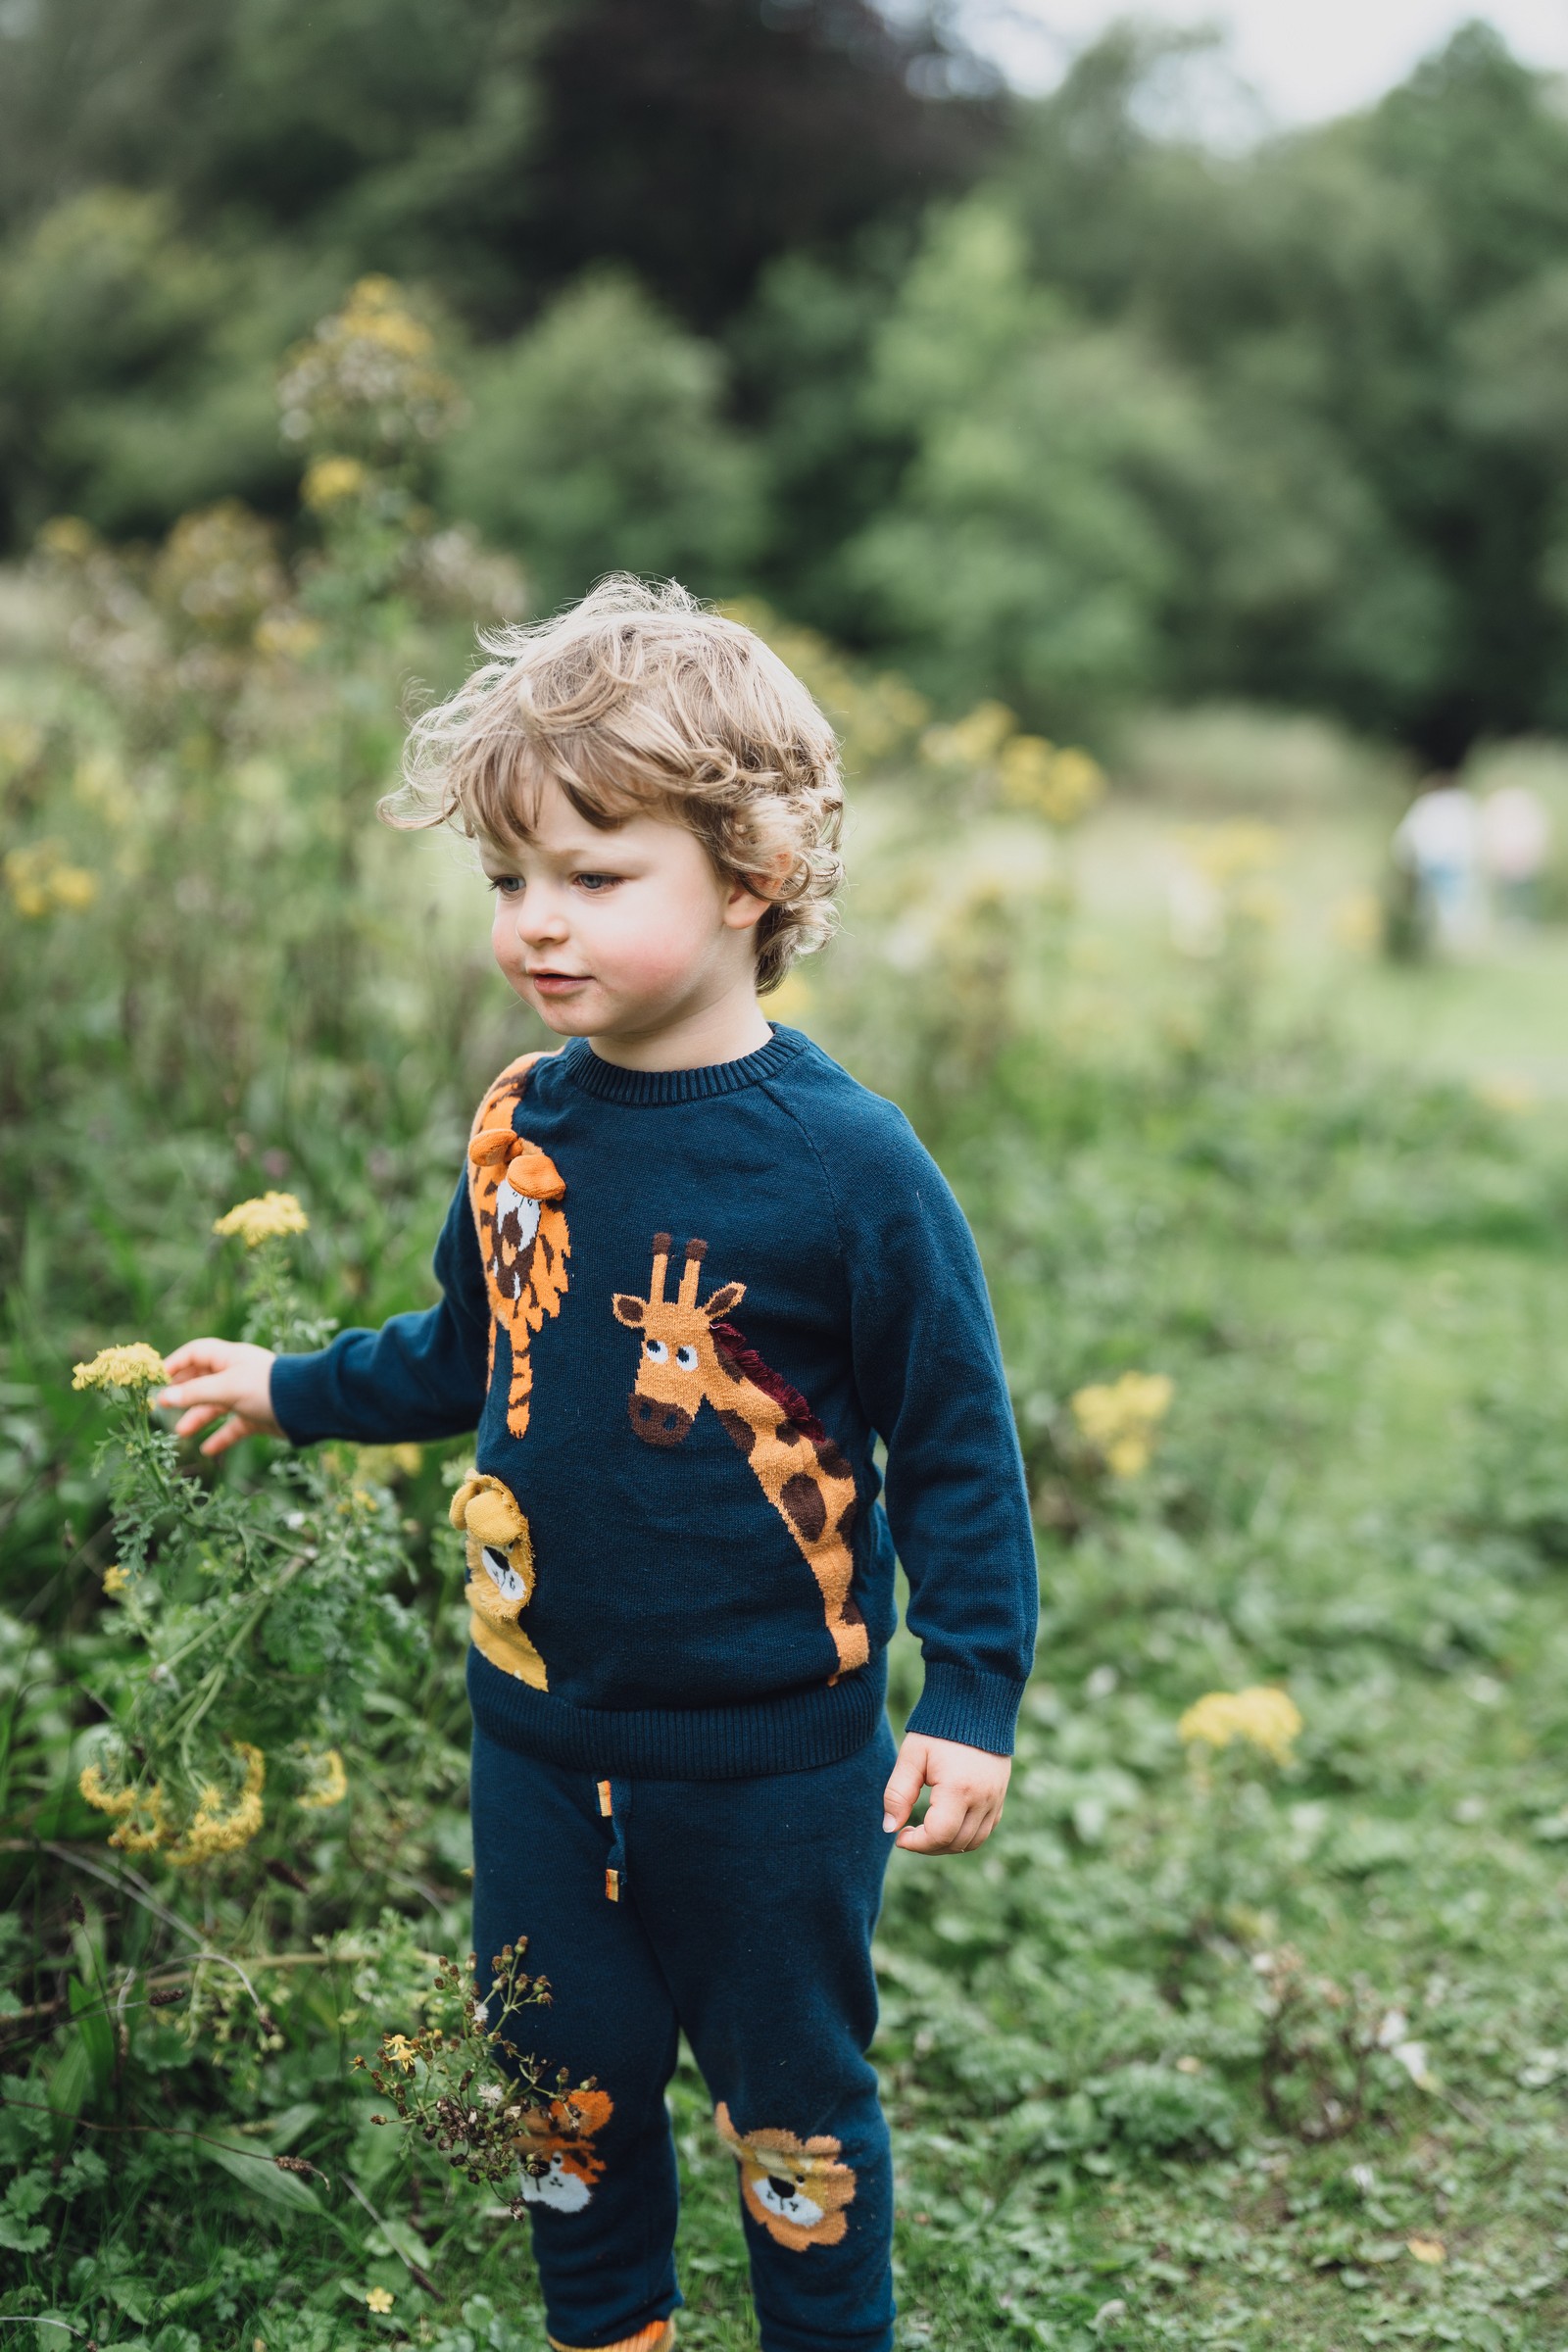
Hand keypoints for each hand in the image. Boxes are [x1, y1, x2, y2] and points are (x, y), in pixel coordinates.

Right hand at [158, 1339, 280, 1456]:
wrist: (307, 1405)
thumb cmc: (266, 1387)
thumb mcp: (226, 1388)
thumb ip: (194, 1393)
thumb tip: (164, 1397)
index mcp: (229, 1358)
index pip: (196, 1354)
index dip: (175, 1364)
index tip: (156, 1378)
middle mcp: (236, 1374)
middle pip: (202, 1380)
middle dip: (184, 1393)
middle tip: (163, 1406)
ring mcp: (246, 1396)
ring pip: (215, 1406)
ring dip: (198, 1418)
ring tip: (181, 1432)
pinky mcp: (256, 1416)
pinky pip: (233, 1427)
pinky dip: (220, 1437)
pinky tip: (207, 1449)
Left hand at [882, 1733, 1010, 1854]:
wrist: (974, 1704)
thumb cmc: (938, 1730)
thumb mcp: (912, 1757)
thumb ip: (898, 1794)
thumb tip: (890, 1828)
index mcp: (958, 1788)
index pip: (939, 1835)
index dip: (916, 1843)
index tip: (900, 1835)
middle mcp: (982, 1798)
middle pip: (955, 1843)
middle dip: (928, 1846)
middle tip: (909, 1833)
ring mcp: (995, 1799)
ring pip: (973, 1841)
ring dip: (947, 1844)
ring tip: (926, 1830)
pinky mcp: (1000, 1796)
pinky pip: (985, 1830)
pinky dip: (965, 1835)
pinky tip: (947, 1823)